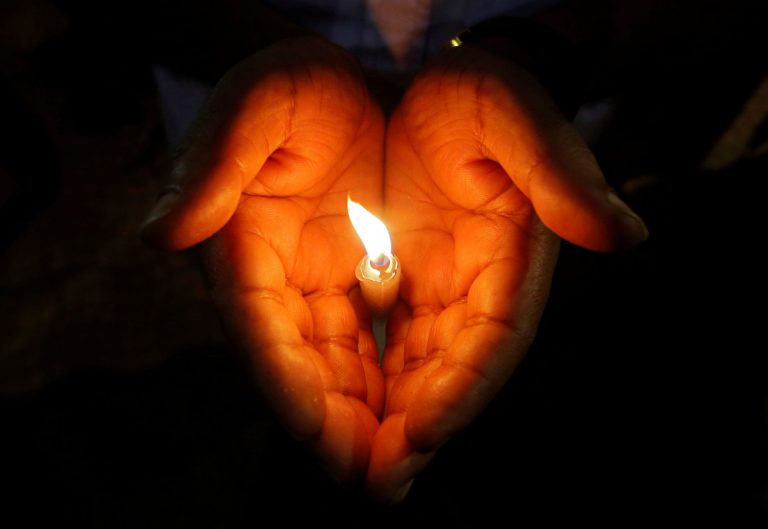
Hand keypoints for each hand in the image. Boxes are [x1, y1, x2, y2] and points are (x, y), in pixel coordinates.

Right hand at [141, 37, 385, 482]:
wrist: (339, 75)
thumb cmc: (290, 84)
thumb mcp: (251, 104)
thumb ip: (210, 163)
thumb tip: (161, 233)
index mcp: (244, 242)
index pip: (260, 328)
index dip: (290, 386)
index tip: (325, 438)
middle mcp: (280, 275)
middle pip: (304, 363)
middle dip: (337, 425)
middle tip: (376, 481)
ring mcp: (321, 280)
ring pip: (342, 363)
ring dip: (370, 417)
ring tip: (402, 466)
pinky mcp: (361, 276)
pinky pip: (378, 340)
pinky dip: (396, 380)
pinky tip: (420, 416)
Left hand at [366, 44, 646, 500]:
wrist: (429, 84)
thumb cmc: (478, 93)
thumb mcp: (515, 116)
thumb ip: (560, 168)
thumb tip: (628, 234)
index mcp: (509, 253)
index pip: (495, 336)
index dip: (464, 386)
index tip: (425, 432)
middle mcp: (471, 284)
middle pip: (448, 368)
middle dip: (416, 427)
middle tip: (378, 482)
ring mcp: (430, 286)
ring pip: (407, 367)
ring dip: (380, 418)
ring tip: (350, 468)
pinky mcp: (386, 280)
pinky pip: (368, 341)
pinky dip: (350, 380)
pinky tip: (329, 415)